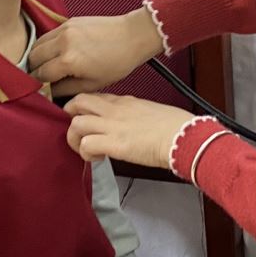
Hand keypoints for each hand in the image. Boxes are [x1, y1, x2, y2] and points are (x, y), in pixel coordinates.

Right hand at [30, 8, 164, 95]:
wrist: (132, 36)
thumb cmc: (117, 63)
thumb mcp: (93, 84)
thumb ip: (66, 89)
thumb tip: (49, 91)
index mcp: (69, 60)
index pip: (40, 74)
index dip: (38, 84)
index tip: (38, 89)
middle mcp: (63, 42)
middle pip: (33, 58)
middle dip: (33, 70)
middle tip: (39, 78)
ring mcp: (64, 29)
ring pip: (37, 44)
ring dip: (37, 56)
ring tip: (45, 66)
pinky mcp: (68, 21)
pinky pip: (48, 34)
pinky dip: (46, 45)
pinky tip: (55, 53)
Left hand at [66, 92, 195, 168]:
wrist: (185, 136)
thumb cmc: (177, 126)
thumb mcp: (151, 111)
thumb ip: (134, 115)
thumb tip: (129, 125)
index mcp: (125, 101)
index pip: (94, 97)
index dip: (84, 108)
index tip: (87, 121)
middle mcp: (115, 110)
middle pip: (77, 102)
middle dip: (70, 117)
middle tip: (78, 133)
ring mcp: (113, 126)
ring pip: (75, 124)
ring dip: (76, 139)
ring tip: (87, 150)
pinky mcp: (115, 144)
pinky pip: (86, 145)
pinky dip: (86, 154)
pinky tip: (97, 159)